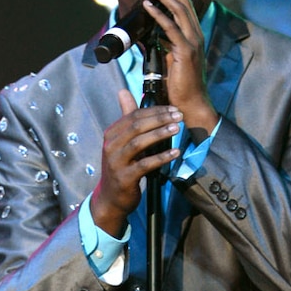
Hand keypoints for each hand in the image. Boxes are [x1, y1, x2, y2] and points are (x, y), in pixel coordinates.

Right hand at [91, 87, 183, 235]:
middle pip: (136, 126)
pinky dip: (161, 157)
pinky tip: (175, 152)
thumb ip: (126, 117)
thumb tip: (123, 91)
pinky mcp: (124, 178)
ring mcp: (116, 163)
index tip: (173, 109)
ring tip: (177, 128)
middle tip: (179, 116)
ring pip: (139, 143)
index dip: (155, 110)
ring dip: (160, 134)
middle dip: (159, 119)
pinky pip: (145, 164)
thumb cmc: (121, 167)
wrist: (112, 199)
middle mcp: (111, 147)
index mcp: (111, 135)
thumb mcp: (121, 142)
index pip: (134, 116)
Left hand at [139, 0, 214, 135]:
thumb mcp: (172, 58)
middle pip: (182, 1)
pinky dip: (158, 14)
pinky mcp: (186, 51)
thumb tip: (155, 32)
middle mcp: (196, 33)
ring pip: (178, 9)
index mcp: (193, 33)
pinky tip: (148, 6)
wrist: (189, 104)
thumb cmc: (179, 84)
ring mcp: (193, 41)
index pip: (184, 3)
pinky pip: (171, 27)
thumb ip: (166, 43)